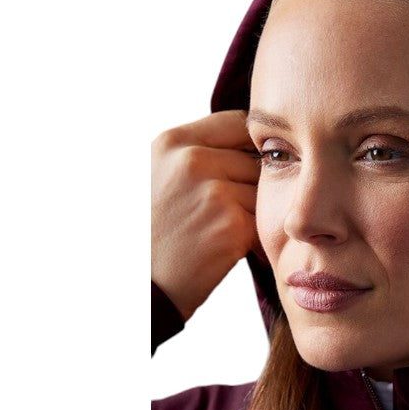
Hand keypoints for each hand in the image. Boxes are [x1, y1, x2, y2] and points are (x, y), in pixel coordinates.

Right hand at [151, 109, 262, 321]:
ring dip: (255, 214)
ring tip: (225, 232)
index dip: (248, 146)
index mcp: (172, 142)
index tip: (245, 166)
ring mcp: (214, 191)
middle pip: (254, 161)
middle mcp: (191, 161)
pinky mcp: (233, 224)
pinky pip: (264, 223)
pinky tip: (232, 249)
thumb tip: (253, 137)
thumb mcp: (160, 176)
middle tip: (229, 212)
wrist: (144, 286)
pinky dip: (256, 239)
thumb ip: (199, 153)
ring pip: (262, 193)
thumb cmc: (155, 232)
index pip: (236, 123)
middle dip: (251, 186)